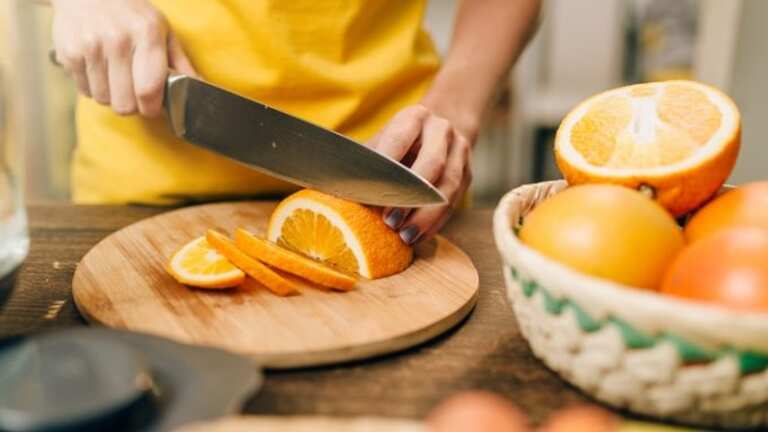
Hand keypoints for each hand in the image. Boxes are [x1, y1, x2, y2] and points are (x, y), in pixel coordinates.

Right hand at [51, 0, 197, 115]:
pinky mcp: (69, 53)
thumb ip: (180, 61)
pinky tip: (98, 69)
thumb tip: (200, 87)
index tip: (152, 106)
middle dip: (132, 105)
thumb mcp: (161, 29)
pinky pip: (84, 91)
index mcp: (146, 34)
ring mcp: (91, 46)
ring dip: (112, 95)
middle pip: (125, 104)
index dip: (152, 108)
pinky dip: (93, 87)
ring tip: (115, 76)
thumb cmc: (131, 13)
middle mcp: (117, 40)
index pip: (149, 90)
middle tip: (133, 92)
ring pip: (104, 100)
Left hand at [366, 105, 472, 244]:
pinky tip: (419, 237)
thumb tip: (326, 186)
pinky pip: (455, 202)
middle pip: (433, 164)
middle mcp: (441, 129)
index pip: (400, 140)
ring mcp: (460, 151)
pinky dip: (436, 223)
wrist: (436, 133)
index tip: (374, 194)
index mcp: (414, 117)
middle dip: (411, 196)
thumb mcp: (379, 144)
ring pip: (448, 186)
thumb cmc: (396, 144)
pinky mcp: (469, 174)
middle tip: (389, 221)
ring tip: (405, 236)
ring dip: (426, 215)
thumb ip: (362, 163)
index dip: (388, 168)